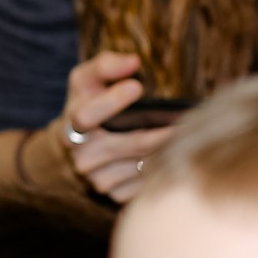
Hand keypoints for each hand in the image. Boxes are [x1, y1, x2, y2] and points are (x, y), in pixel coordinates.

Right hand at [53, 52, 176, 202]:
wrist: (70, 151)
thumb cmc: (87, 106)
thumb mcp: (86, 81)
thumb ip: (106, 65)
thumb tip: (134, 61)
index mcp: (73, 124)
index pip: (87, 116)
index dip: (111, 102)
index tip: (137, 86)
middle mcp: (81, 156)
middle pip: (129, 145)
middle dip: (160, 133)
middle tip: (187, 122)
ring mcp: (97, 180)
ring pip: (143, 166)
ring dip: (166, 152)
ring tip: (187, 138)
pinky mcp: (113, 196)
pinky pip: (145, 184)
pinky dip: (162, 170)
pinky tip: (172, 156)